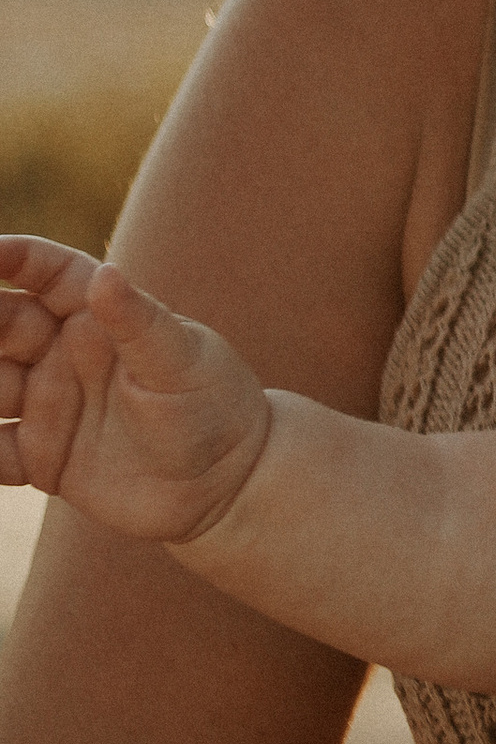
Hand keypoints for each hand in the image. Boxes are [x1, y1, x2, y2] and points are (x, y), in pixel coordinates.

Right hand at [0, 238, 270, 539]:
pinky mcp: (40, 457)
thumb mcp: (181, 362)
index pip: (43, 271)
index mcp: (96, 315)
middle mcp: (60, 353)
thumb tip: (106, 274)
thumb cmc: (214, 407)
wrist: (226, 485)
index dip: (11, 257)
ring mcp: (45, 403)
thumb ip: (139, 322)